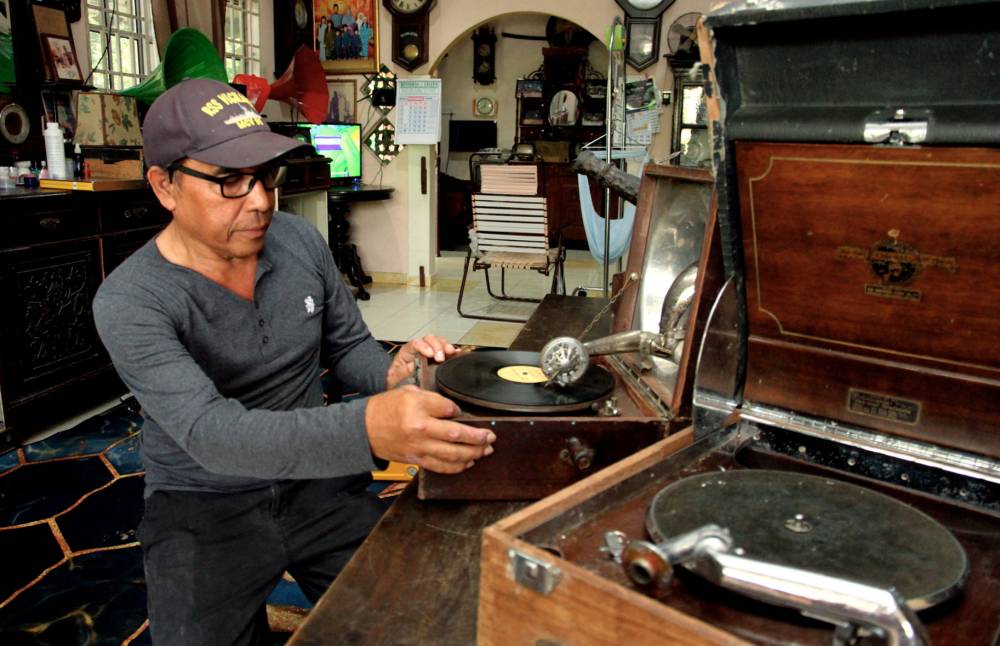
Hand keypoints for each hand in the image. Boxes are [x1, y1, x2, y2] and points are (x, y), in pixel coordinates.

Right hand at [365, 385, 495, 473]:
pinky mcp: (416, 460)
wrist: (363, 429)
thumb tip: (450, 407)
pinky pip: (441, 466)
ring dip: (474, 453)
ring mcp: (419, 447)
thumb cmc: (383, 409)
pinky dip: (458, 466)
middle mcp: (420, 428)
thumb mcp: (405, 392)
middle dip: (478, 437)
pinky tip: (468, 462)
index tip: (461, 411)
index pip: (448, 408)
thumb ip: (429, 398)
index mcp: (416, 407)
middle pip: (457, 434)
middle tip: (491, 436)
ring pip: (453, 454)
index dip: (459, 410)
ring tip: (486, 450)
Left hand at [386, 335, 458, 388]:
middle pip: (429, 339)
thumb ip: (401, 372)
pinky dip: (453, 352)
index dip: (424, 346)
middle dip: (437, 346)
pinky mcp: (438, 359)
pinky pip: (446, 351)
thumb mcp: (394, 378)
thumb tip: (411, 366)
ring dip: (445, 347)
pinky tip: (457, 353)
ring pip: (439, 342)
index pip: (416, 343)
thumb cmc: (397, 382)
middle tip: (440, 357)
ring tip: (450, 354)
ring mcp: (429, 353)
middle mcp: (419, 349)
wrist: (400, 388)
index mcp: (407, 352)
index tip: (430, 354)